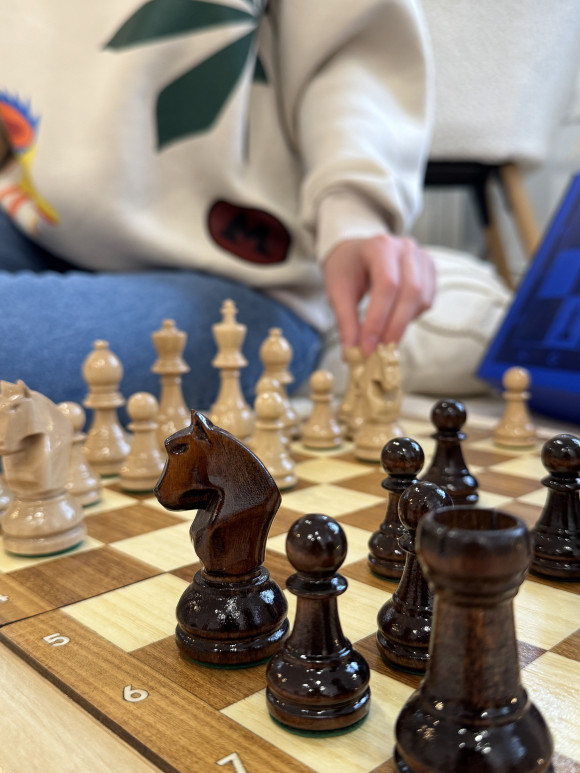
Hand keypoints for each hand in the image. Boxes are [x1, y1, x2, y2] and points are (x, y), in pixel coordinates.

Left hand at [322, 234, 435, 355]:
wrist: (356, 252)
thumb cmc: (346, 269)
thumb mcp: (338, 291)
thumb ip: (346, 321)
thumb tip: (350, 354)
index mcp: (380, 246)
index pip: (387, 285)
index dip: (378, 319)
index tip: (367, 347)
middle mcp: (406, 248)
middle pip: (411, 291)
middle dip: (395, 327)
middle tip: (379, 352)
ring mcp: (421, 257)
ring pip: (422, 298)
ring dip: (403, 325)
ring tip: (383, 340)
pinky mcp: (429, 270)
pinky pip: (427, 300)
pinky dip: (411, 318)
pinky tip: (394, 322)